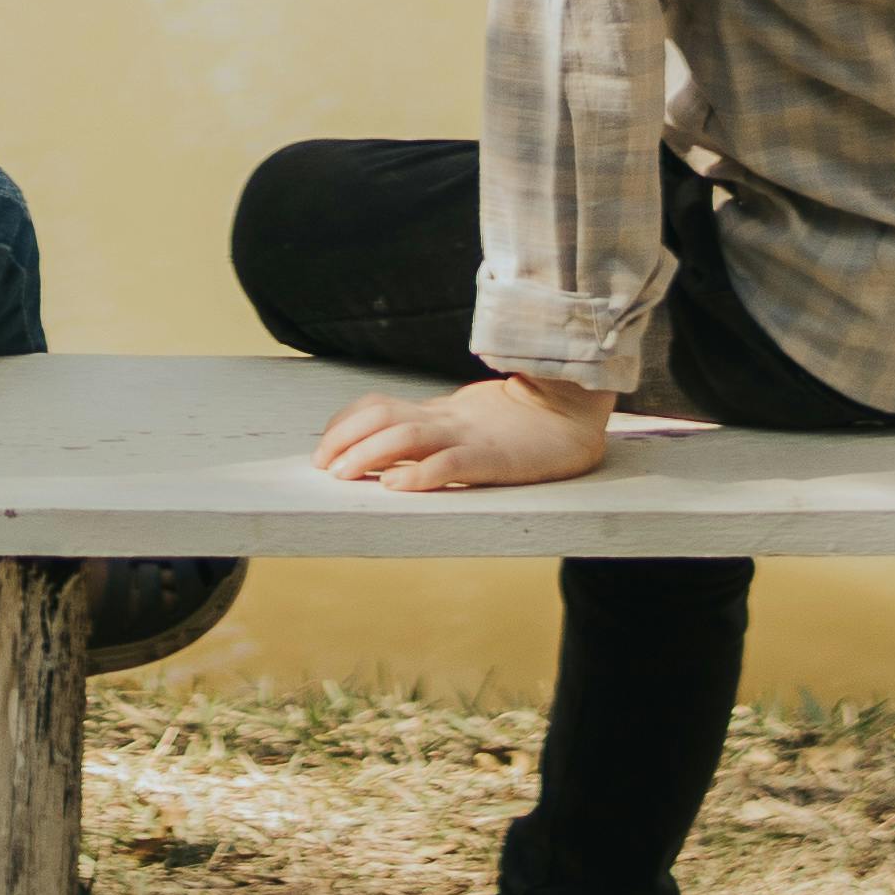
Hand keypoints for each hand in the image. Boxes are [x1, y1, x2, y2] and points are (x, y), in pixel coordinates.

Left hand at [314, 371, 616, 495]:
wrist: (572, 412)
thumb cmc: (520, 425)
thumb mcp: (467, 423)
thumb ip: (435, 431)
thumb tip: (388, 457)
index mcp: (439, 413)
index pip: (378, 406)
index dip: (345, 424)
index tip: (323, 448)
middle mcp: (447, 420)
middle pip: (383, 419)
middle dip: (345, 441)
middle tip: (322, 468)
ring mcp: (470, 437)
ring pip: (407, 437)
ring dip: (368, 456)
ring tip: (344, 476)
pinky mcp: (495, 460)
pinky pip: (452, 464)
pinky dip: (420, 475)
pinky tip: (397, 487)